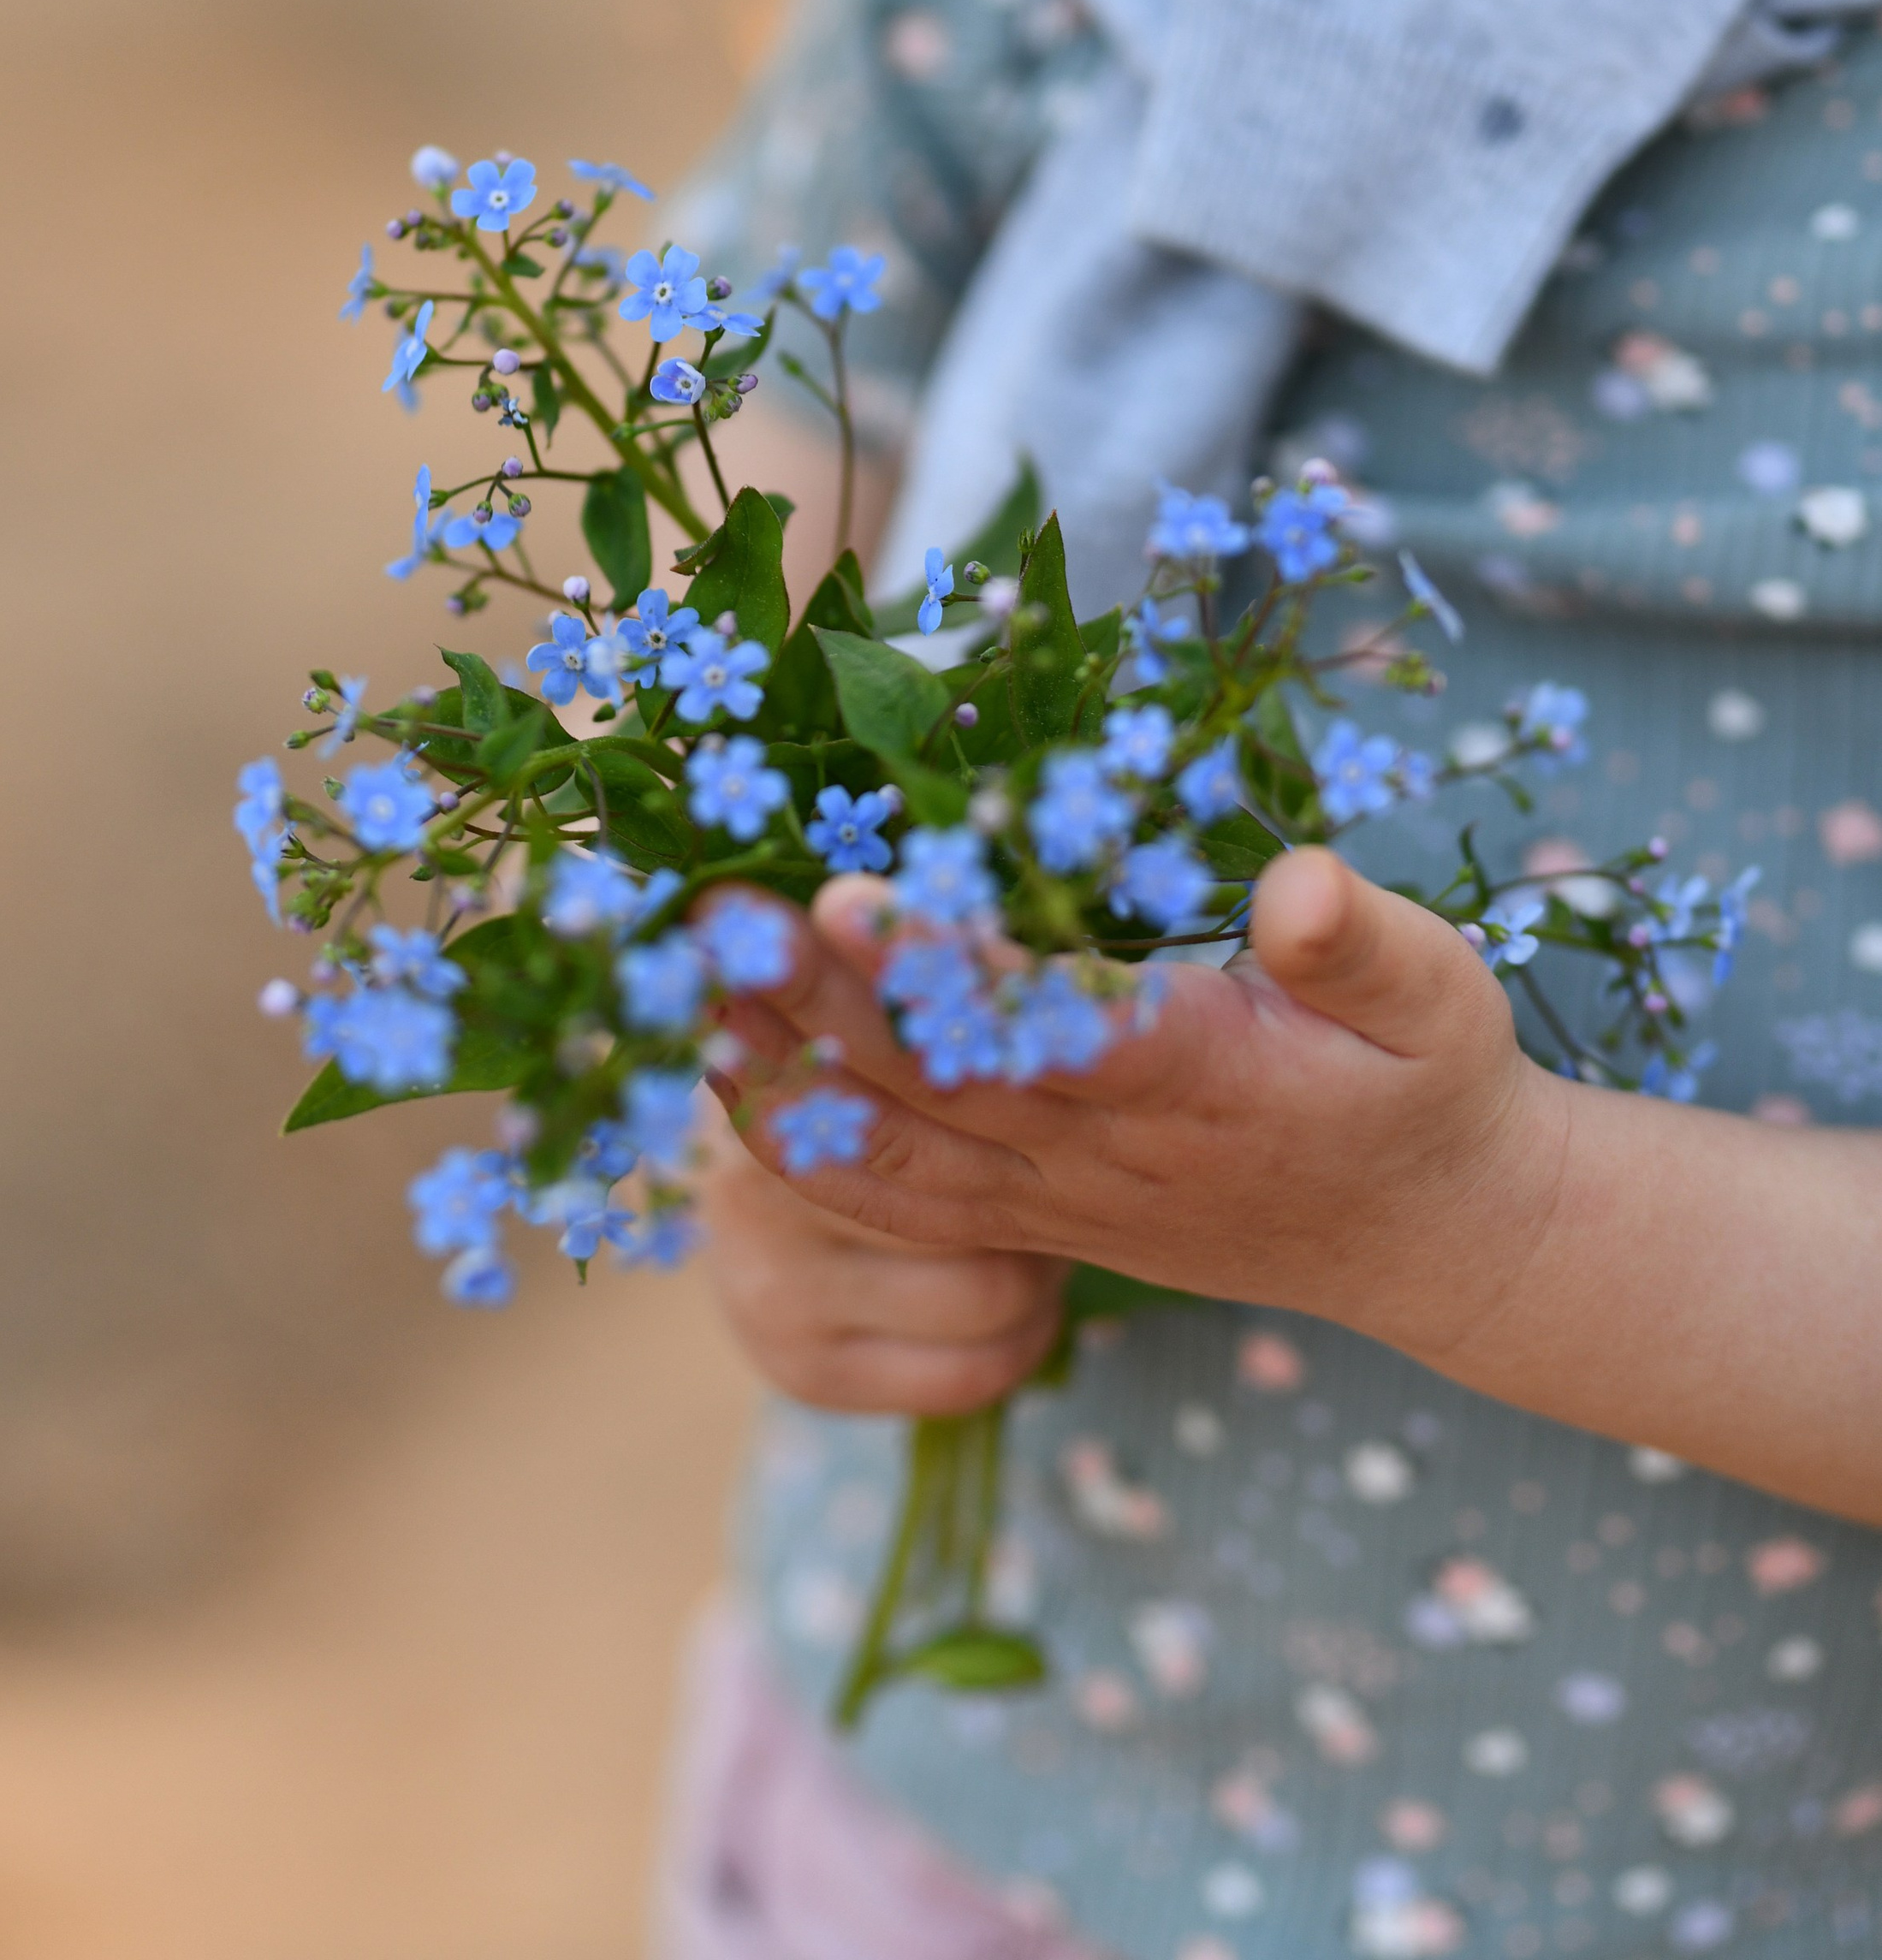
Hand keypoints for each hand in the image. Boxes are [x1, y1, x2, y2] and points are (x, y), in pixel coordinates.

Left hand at [717, 848, 1569, 1379]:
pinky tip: (722, 1078)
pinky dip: (805, 1147)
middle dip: (821, 1000)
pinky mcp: (1029, 1218)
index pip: (1058, 1030)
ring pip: (899, 1146)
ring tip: (686, 982)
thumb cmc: (1429, 1087)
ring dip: (786, 1070)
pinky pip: (897, 1198)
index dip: (952, 974)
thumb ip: (1367, 944)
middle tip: (719, 913)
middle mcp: (1111, 1154)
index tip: (857, 901)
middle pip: (942, 1083)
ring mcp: (1060, 1198)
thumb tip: (1299, 885)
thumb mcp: (1442, 999)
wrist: (1431, 1243)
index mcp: (1207, 1081)